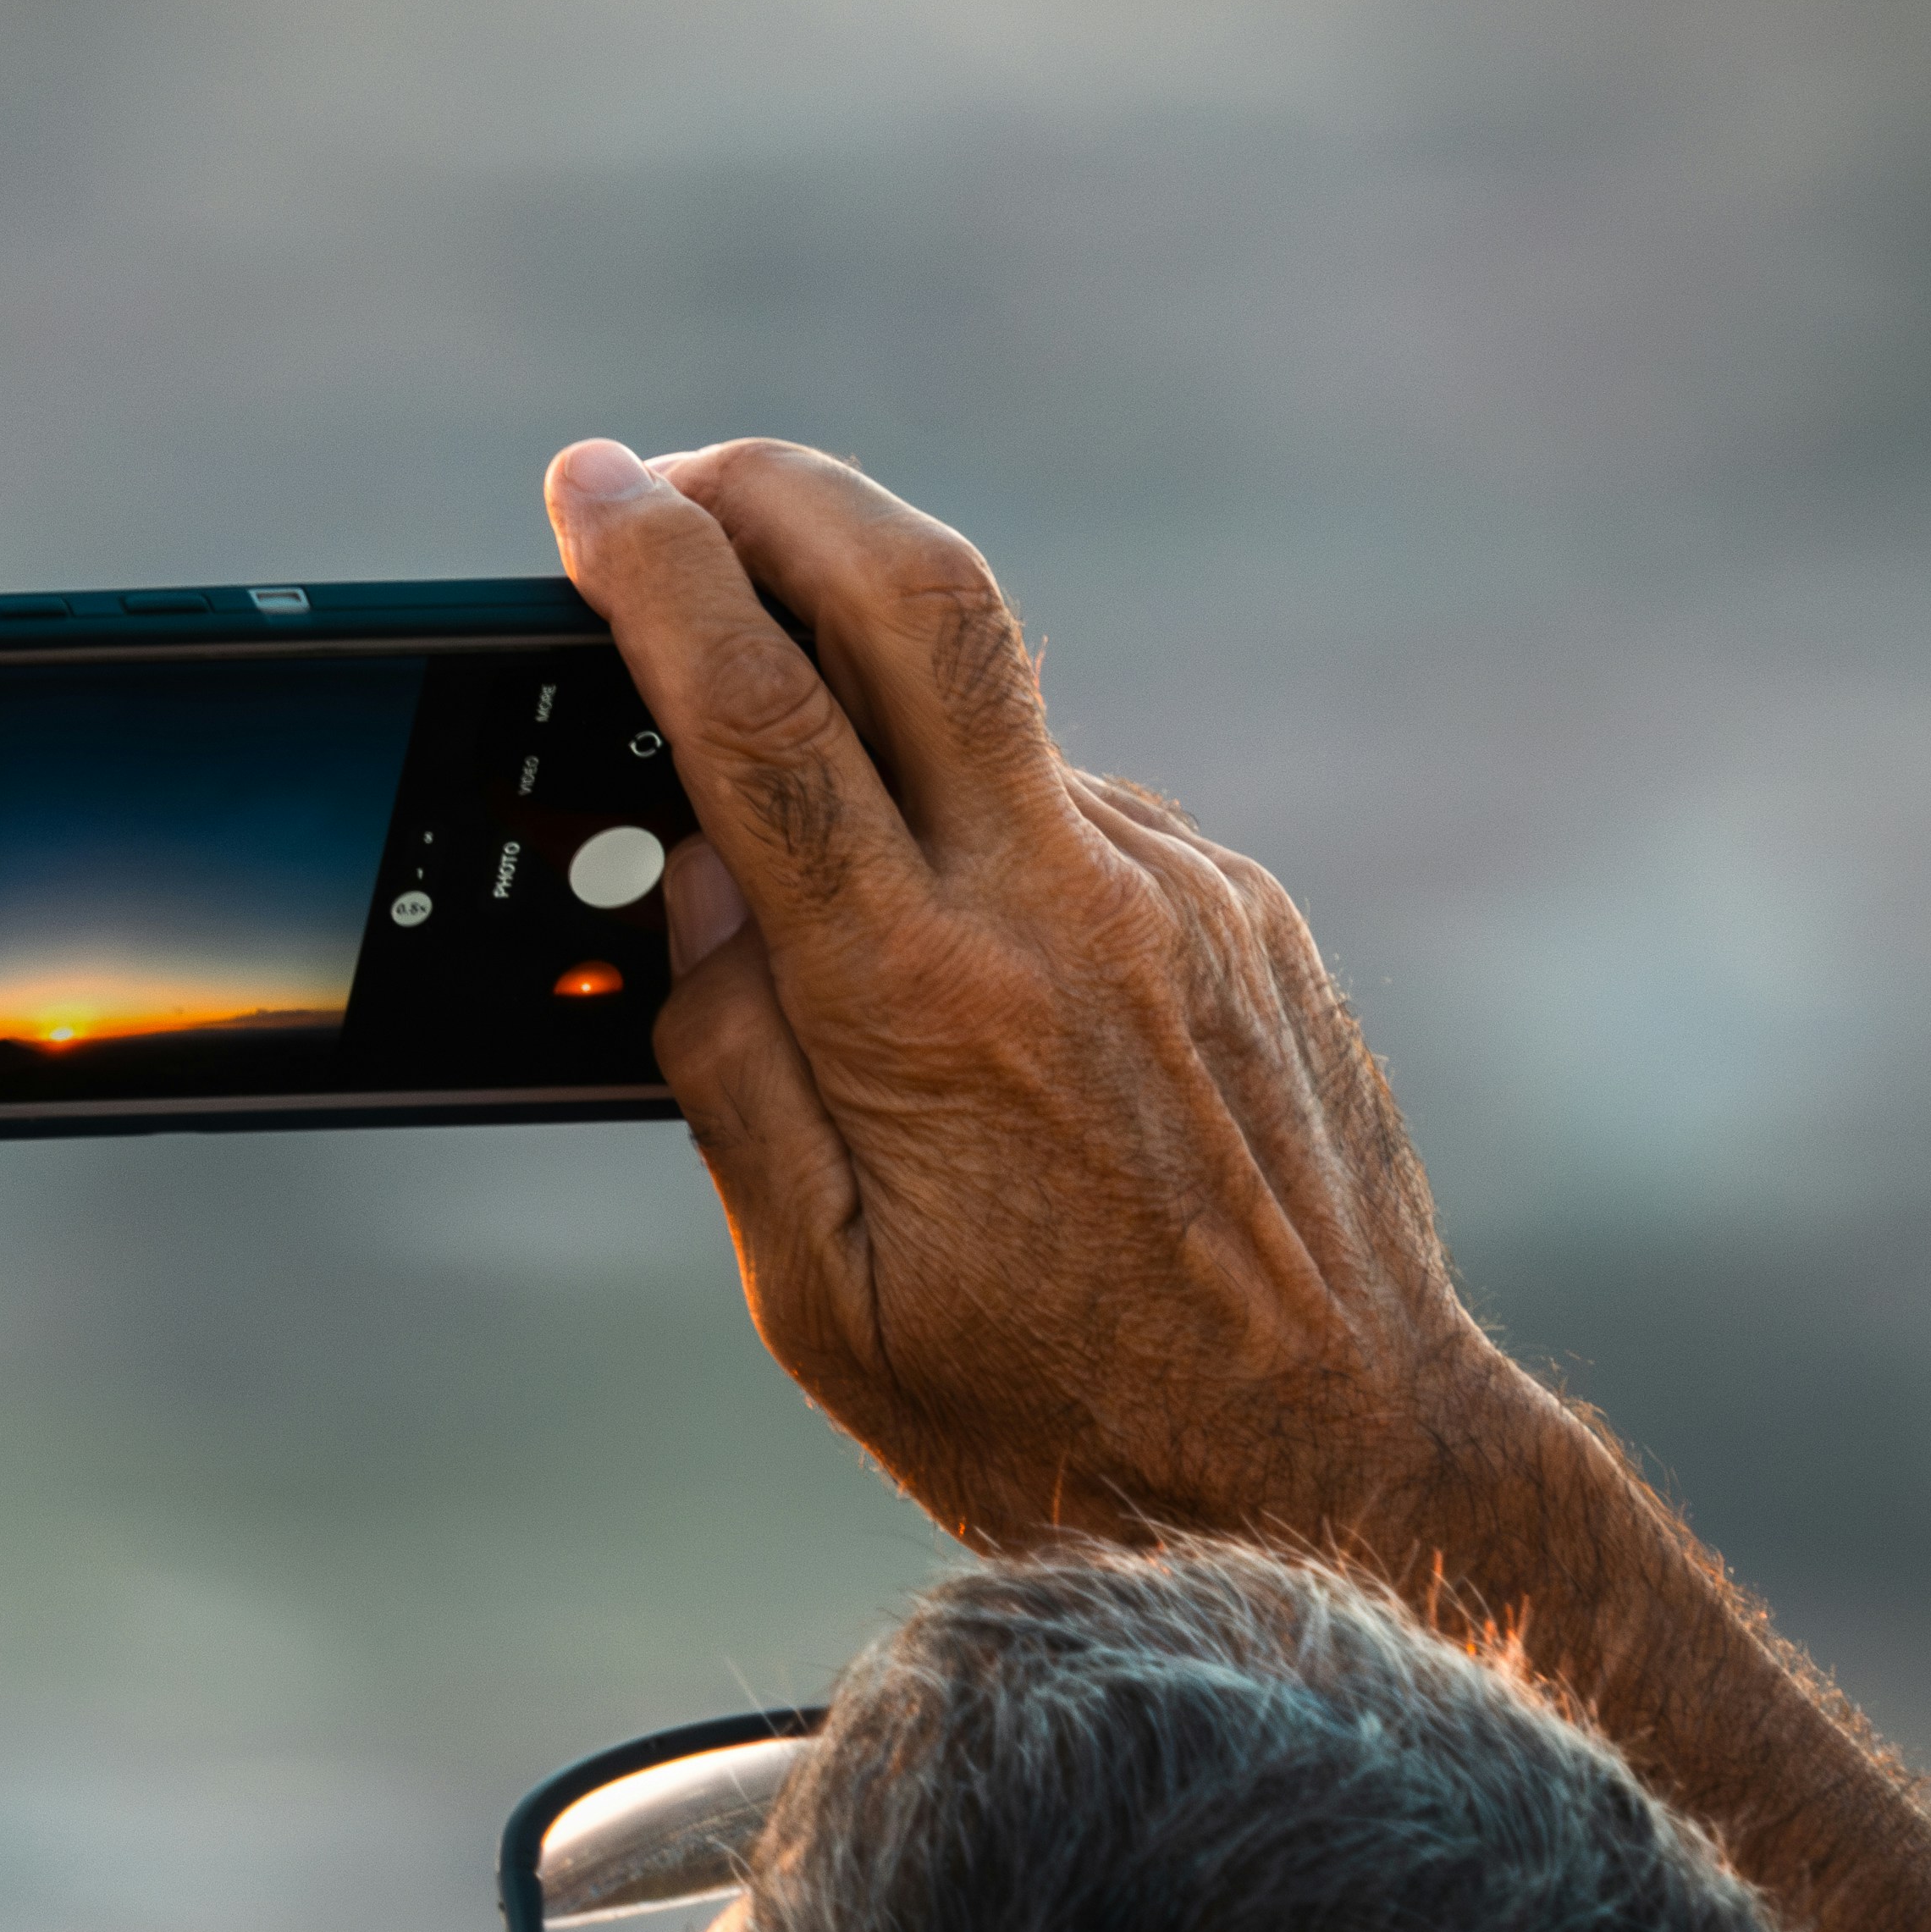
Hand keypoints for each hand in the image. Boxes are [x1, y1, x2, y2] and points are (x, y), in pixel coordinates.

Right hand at [544, 435, 1516, 1559]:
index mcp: (926, 1012)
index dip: (660, 575)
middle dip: (786, 493)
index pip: (764, 724)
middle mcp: (1068, 912)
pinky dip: (981, 828)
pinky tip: (964, 958)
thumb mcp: (819, 1298)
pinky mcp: (1247, 909)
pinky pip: (1074, 817)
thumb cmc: (1046, 1411)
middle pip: (923, 600)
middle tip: (685, 469)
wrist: (1341, 1461)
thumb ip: (733, 1070)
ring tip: (808, 803)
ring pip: (995, 717)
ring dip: (879, 698)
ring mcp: (1179, 894)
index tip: (589, 487)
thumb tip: (690, 882)